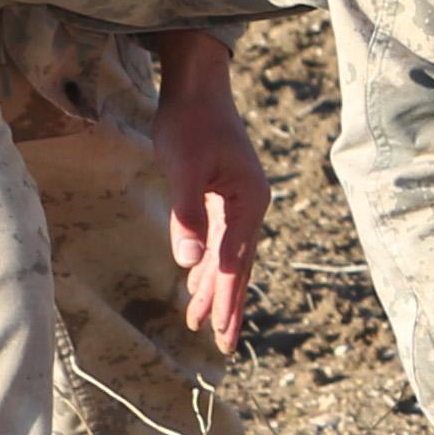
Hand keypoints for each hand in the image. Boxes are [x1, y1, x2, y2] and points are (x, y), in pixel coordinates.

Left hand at [147, 30, 268, 351]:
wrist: (197, 89)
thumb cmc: (190, 123)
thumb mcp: (183, 167)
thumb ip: (187, 215)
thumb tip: (188, 263)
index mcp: (248, 202)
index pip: (236, 261)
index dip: (228, 298)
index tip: (221, 331)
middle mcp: (250, 206)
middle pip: (240, 265)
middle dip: (229, 304)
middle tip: (223, 345)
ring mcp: (239, 203)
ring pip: (229, 257)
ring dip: (216, 289)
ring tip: (204, 324)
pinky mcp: (224, 198)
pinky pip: (220, 242)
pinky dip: (209, 266)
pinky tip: (198, 283)